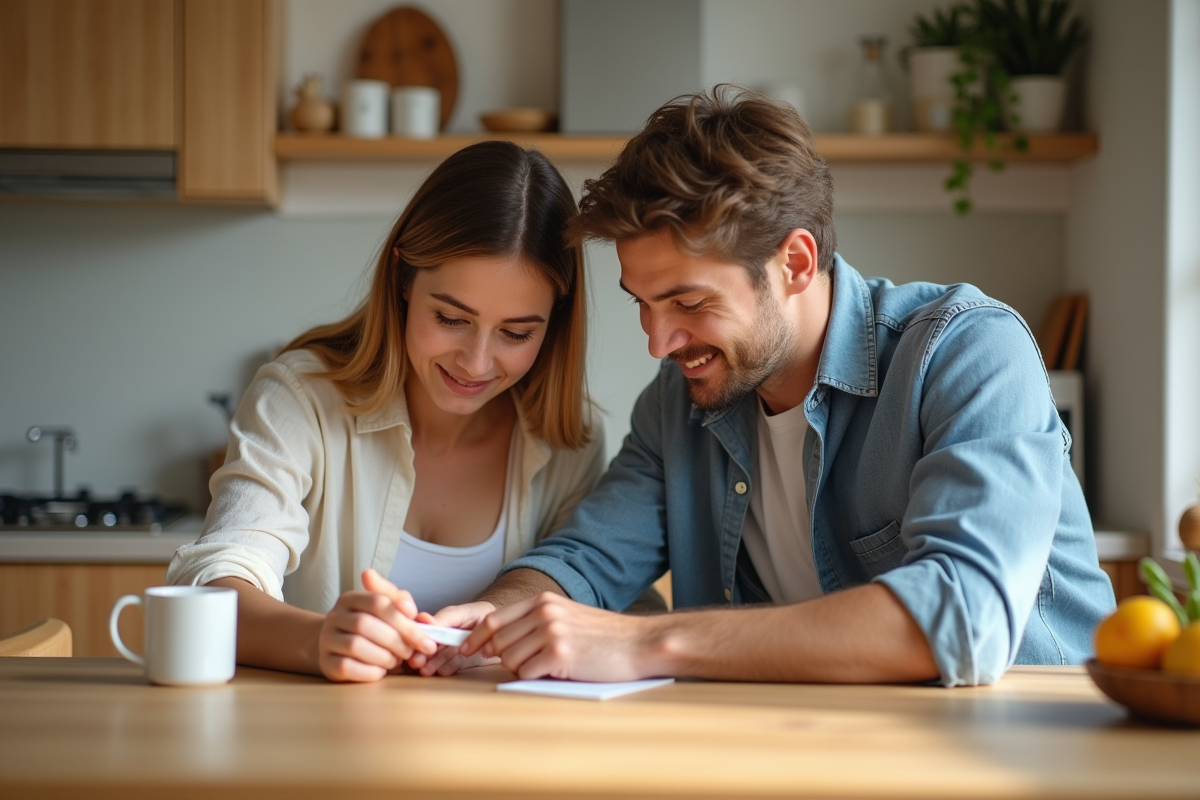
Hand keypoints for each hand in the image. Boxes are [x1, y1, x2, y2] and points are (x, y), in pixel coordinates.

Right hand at [317, 568, 437, 681]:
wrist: (339, 646)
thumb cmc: (372, 625)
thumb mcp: (387, 609)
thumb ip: (403, 604)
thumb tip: (415, 612)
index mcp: (351, 598)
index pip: (378, 602)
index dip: (405, 622)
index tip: (426, 640)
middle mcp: (334, 615)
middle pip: (365, 624)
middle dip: (395, 641)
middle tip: (409, 653)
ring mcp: (327, 639)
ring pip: (356, 645)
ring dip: (384, 657)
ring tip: (395, 661)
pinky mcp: (325, 662)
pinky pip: (347, 667)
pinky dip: (369, 672)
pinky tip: (380, 671)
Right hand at [407, 601, 497, 675]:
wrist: (501, 628)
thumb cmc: (482, 614)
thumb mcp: (466, 611)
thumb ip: (447, 617)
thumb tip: (427, 622)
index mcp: (443, 619)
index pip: (426, 626)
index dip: (419, 635)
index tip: (417, 641)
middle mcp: (444, 635)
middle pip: (429, 644)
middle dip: (421, 653)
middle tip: (416, 661)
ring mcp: (452, 649)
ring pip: (439, 657)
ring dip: (432, 664)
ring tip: (426, 670)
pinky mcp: (462, 660)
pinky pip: (453, 665)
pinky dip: (447, 668)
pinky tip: (442, 671)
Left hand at [458, 592, 654, 680]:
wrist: (639, 644)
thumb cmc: (604, 637)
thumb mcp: (567, 616)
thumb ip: (536, 623)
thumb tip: (498, 644)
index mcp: (543, 602)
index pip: (494, 620)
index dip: (475, 638)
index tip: (466, 650)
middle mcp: (544, 613)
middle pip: (497, 642)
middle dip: (502, 659)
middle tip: (523, 664)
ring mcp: (551, 632)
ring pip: (509, 659)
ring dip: (523, 669)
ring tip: (549, 666)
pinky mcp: (559, 655)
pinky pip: (527, 673)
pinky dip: (537, 678)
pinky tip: (559, 671)